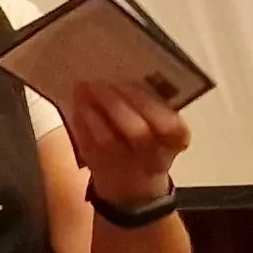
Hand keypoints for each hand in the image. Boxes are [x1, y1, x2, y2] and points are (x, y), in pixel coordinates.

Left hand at [63, 78, 189, 209]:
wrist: (135, 184)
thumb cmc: (149, 139)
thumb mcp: (160, 123)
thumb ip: (150, 100)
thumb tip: (122, 68)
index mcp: (176, 140)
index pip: (168, 124)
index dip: (147, 102)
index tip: (129, 80)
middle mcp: (153, 157)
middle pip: (137, 132)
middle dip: (117, 103)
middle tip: (100, 80)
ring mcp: (125, 166)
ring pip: (108, 140)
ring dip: (93, 110)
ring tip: (84, 86)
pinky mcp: (99, 168)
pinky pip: (88, 145)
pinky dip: (81, 121)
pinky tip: (77, 102)